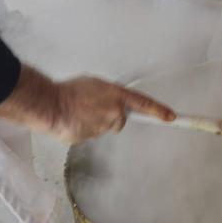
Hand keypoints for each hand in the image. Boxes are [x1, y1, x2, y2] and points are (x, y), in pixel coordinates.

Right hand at [0, 65, 174, 143]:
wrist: (50, 105)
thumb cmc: (69, 90)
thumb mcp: (95, 84)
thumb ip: (109, 94)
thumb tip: (112, 103)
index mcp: (116, 95)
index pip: (144, 104)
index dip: (159, 111)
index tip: (172, 117)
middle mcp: (114, 112)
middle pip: (120, 120)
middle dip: (110, 116)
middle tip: (92, 108)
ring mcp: (103, 127)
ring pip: (105, 128)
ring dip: (95, 122)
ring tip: (79, 113)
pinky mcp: (91, 138)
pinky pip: (92, 134)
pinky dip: (85, 129)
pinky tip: (74, 121)